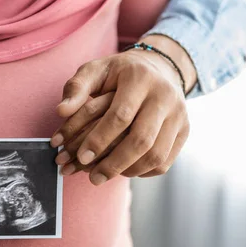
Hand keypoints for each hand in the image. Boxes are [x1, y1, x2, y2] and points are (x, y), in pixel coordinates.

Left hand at [51, 35, 195, 183]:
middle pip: (142, 139)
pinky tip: (123, 171)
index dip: (99, 139)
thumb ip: (76, 88)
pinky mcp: (185, 130)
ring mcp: (179, 114)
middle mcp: (165, 96)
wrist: (158, 68)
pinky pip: (165, 160)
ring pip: (156, 154)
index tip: (81, 158)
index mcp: (140, 78)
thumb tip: (61, 111)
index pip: (120, 116)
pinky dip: (143, 171)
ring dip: (128, 171)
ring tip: (104, 176)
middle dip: (114, 163)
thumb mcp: (95, 71)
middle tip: (93, 178)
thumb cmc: (118, 73)